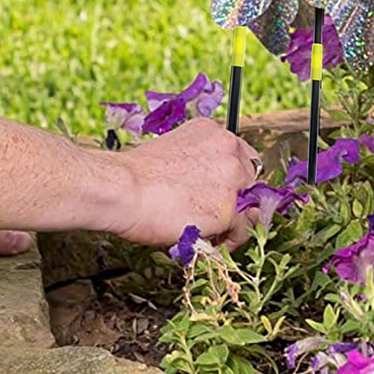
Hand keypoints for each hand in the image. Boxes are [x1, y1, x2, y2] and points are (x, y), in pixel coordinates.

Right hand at [106, 117, 260, 249]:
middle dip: (236, 198)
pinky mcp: (230, 208)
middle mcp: (228, 148)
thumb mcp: (170, 151)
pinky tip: (212, 242)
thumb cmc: (134, 175)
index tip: (221, 192)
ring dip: (236, 220)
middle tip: (216, 216)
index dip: (232, 178)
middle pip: (250, 179)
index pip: (239, 154)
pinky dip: (231, 240)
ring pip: (251, 205)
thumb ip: (195, 161)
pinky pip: (244, 229)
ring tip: (213, 233)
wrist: (122, 188)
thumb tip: (201, 186)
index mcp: (211, 131)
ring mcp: (232, 177)